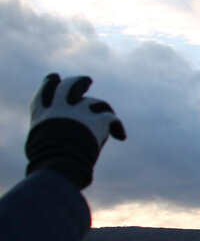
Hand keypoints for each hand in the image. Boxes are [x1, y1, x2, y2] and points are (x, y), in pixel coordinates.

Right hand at [25, 74, 125, 188]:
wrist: (58, 162)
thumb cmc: (46, 161)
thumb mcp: (37, 145)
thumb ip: (45, 135)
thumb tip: (48, 142)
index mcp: (42, 114)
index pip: (45, 91)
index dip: (50, 83)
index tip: (54, 78)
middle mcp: (60, 107)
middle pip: (70, 86)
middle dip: (78, 81)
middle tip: (87, 80)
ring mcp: (79, 111)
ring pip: (96, 102)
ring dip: (103, 107)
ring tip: (108, 114)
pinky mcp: (97, 120)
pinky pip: (111, 119)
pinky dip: (117, 127)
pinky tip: (120, 136)